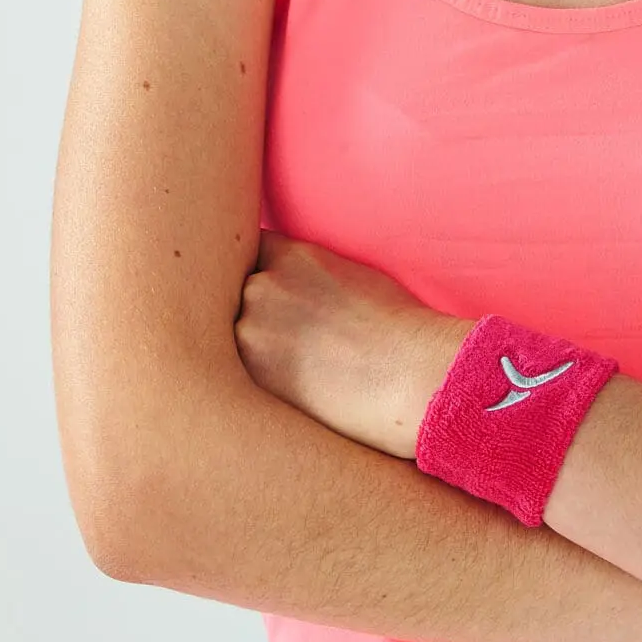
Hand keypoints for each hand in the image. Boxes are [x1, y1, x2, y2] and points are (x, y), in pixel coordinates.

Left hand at [234, 230, 473, 459]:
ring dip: (247, 350)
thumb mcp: (349, 275)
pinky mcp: (249, 379)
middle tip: (280, 337)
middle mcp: (262, 286)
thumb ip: (305, 274)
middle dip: (249, 313)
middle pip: (232, 295)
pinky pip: (235, 375)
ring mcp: (249, 332)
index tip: (264, 295)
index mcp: (291, 256)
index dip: (252, 274)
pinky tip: (284, 389)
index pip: (245, 252)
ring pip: (230, 337)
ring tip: (289, 369)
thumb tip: (289, 288)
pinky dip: (251, 381)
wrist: (410, 374)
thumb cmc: (397, 328)